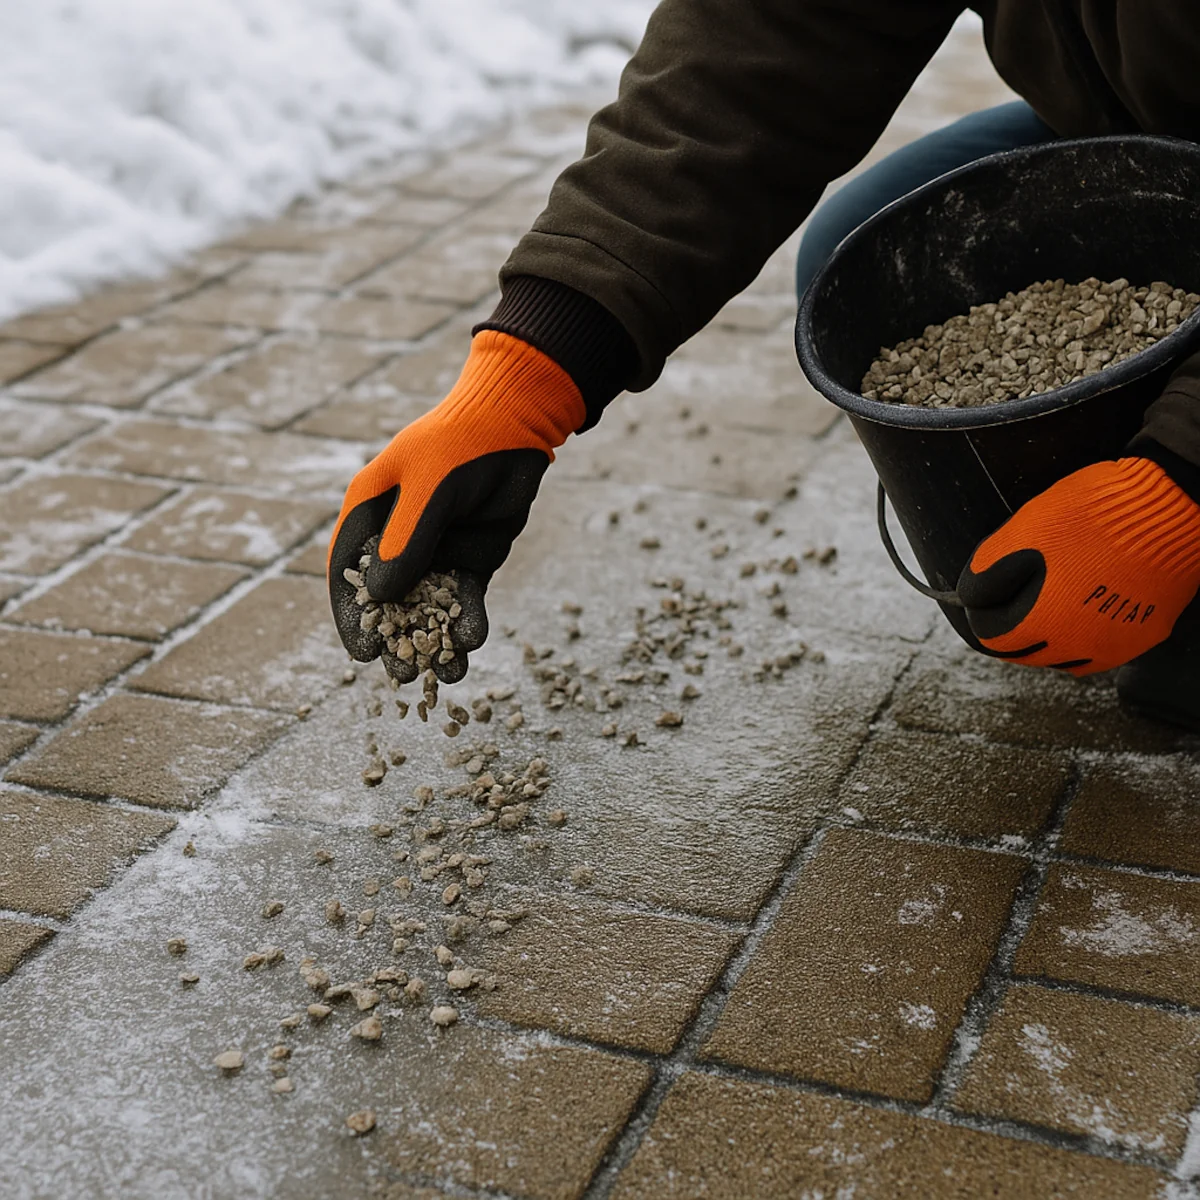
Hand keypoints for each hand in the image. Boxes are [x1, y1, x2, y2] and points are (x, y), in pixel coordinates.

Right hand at [328, 331, 585, 683]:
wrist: (516, 425)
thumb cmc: (461, 444)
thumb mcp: (428, 489)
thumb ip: (407, 542)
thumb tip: (382, 598)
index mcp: (369, 513)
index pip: (349, 574)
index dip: (353, 615)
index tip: (363, 652)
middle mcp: (396, 538)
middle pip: (388, 600)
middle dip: (396, 638)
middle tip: (405, 674)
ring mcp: (435, 551)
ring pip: (428, 606)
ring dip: (434, 640)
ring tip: (445, 674)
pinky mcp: (471, 560)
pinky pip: (464, 599)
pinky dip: (467, 622)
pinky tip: (472, 643)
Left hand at [957, 457, 1199, 675]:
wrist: (1170, 507)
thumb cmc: (1092, 514)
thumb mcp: (1023, 531)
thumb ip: (987, 570)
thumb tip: (969, 595)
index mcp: (1039, 623)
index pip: (990, 635)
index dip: (981, 610)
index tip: (984, 592)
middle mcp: (1074, 646)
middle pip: (1023, 652)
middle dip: (1010, 628)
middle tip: (1009, 599)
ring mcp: (1112, 646)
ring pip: (1060, 659)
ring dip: (1045, 640)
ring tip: (1044, 608)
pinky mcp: (1142, 637)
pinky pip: (1099, 653)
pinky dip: (1081, 641)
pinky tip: (1080, 615)